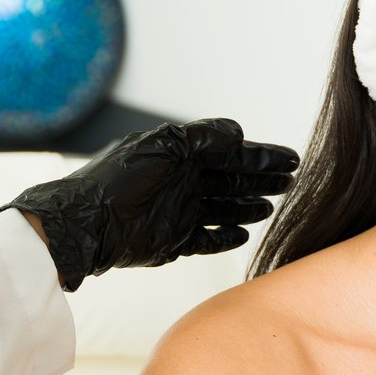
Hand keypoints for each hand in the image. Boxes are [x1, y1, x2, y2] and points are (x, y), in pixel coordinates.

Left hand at [3, 118, 299, 291]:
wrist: (84, 224)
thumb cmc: (117, 179)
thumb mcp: (161, 146)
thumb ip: (202, 138)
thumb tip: (238, 132)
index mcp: (180, 155)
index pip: (229, 153)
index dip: (261, 156)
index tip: (291, 160)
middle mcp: (182, 182)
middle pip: (231, 180)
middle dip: (260, 179)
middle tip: (289, 182)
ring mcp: (178, 212)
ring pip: (223, 208)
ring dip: (246, 207)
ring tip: (269, 207)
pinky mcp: (171, 241)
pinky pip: (206, 240)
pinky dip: (224, 237)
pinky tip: (243, 234)